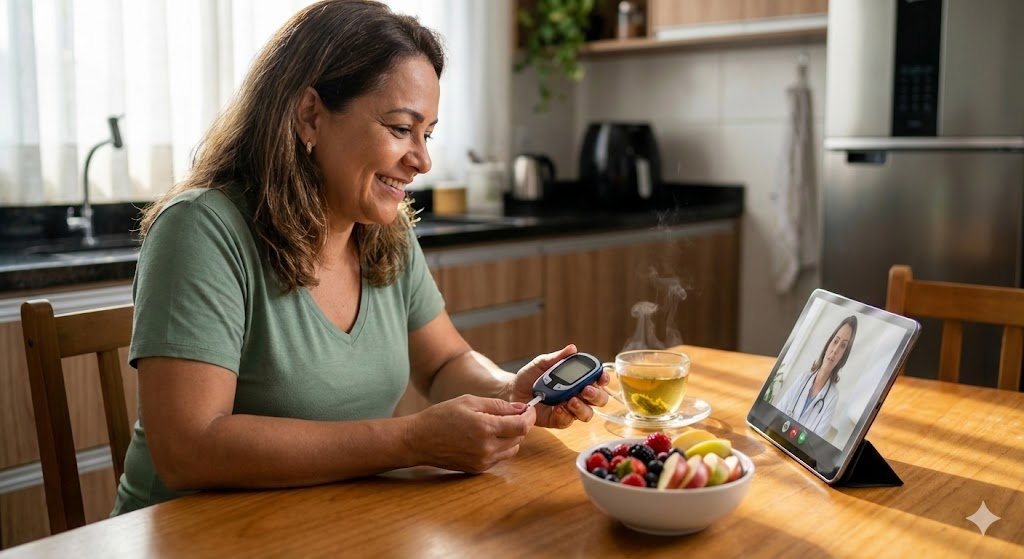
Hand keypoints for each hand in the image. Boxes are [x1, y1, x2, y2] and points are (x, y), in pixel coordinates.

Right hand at [409, 395, 535, 472]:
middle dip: (519, 425)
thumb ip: (498, 406)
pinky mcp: (478, 469)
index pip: (521, 426)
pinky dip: (499, 447)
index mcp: (485, 428)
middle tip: (509, 414)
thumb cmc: (441, 417)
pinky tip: (485, 438)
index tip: (529, 409)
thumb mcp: (469, 402)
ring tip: (494, 426)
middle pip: (519, 438)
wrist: (419, 440)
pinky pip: (499, 458)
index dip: (529, 416)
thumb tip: (521, 409)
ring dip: (511, 437)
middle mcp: (487, 448)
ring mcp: (482, 461)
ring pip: (512, 449)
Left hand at [510, 344, 609, 428]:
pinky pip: (568, 421)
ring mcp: (570, 410)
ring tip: (571, 401)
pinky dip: (565, 415)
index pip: (598, 380)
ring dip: (582, 407)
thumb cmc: (530, 376)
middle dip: (596, 395)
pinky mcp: (559, 420)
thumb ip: (557, 357)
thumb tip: (572, 348)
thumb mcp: (542, 363)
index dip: (603, 379)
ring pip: (587, 413)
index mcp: (579, 380)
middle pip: (599, 399)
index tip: (601, 377)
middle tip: (585, 390)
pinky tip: (557, 408)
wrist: (513, 391)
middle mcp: (579, 396)